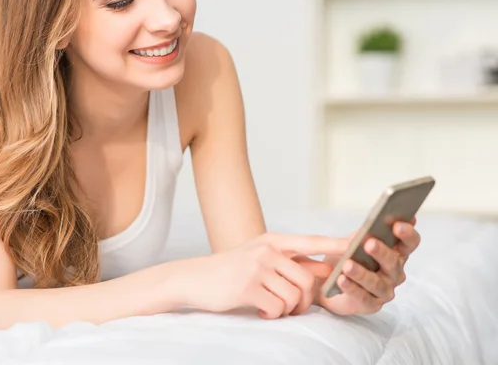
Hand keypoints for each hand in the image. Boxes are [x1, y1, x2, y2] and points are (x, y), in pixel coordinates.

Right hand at [181, 232, 347, 318]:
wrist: (194, 278)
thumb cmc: (231, 269)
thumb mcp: (259, 257)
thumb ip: (289, 261)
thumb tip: (325, 270)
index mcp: (273, 241)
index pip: (312, 242)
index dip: (337, 245)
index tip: (360, 242)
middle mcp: (267, 251)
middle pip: (308, 279)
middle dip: (307, 300)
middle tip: (293, 307)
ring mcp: (257, 267)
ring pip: (295, 295)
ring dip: (289, 309)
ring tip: (274, 308)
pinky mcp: (247, 287)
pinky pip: (277, 307)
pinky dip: (273, 314)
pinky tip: (261, 310)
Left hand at [316, 218, 419, 315]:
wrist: (327, 281)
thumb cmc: (347, 256)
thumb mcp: (354, 240)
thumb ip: (367, 230)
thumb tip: (381, 216)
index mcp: (396, 253)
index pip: (409, 243)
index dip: (407, 234)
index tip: (397, 225)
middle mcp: (394, 272)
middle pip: (393, 263)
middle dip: (381, 252)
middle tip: (369, 243)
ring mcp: (384, 290)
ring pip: (376, 282)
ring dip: (362, 273)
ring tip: (347, 265)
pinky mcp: (371, 305)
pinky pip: (362, 297)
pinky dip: (351, 288)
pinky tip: (341, 279)